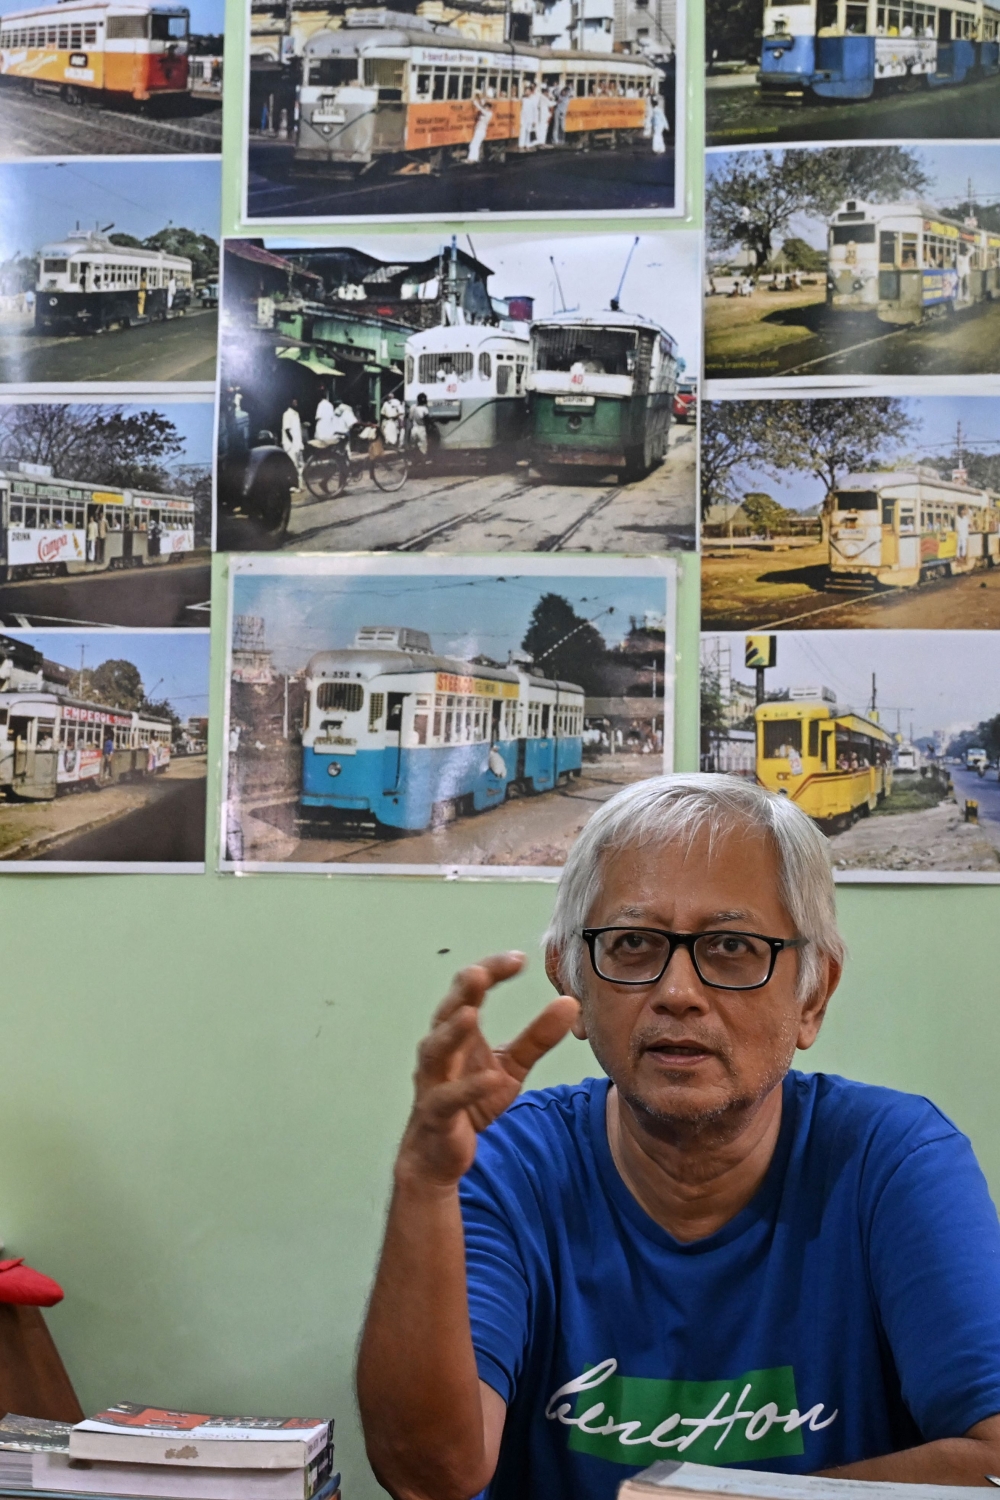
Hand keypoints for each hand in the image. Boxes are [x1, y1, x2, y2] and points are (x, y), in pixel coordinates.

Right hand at [397, 953, 579, 1190]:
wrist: (441, 1154)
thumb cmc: (471, 1102)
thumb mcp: (512, 1067)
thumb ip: (538, 1036)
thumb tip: (570, 1004)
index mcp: (458, 1033)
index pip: (469, 990)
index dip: (491, 971)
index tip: (520, 959)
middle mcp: (440, 1050)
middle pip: (447, 1012)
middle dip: (463, 991)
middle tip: (480, 972)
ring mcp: (433, 1081)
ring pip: (435, 1050)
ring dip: (451, 1032)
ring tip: (471, 1013)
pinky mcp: (435, 1114)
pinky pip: (448, 1098)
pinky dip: (468, 1087)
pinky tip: (490, 1079)